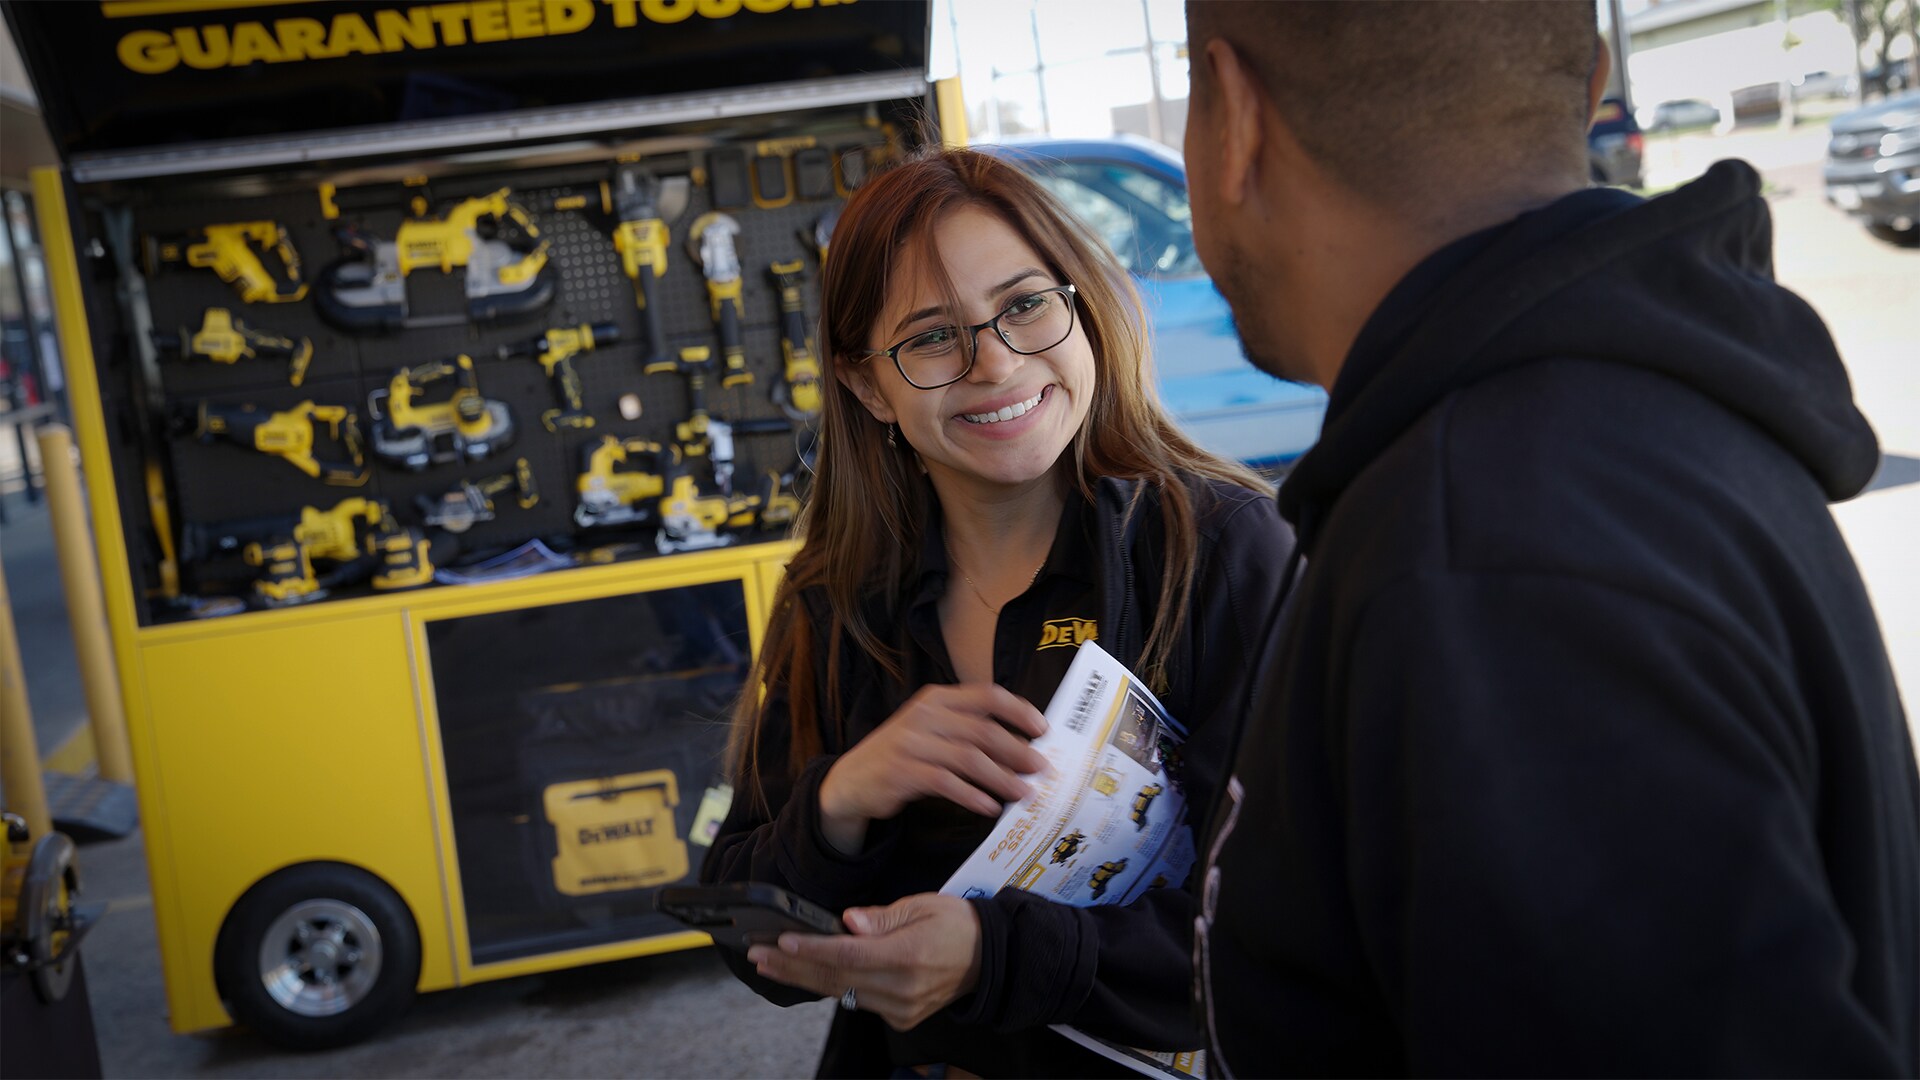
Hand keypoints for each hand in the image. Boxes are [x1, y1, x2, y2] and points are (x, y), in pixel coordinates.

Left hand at [745, 893, 982, 1030]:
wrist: (991, 959)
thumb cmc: (957, 924)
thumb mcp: (923, 905)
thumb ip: (883, 916)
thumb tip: (847, 922)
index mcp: (907, 955)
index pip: (847, 954)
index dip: (810, 949)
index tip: (780, 942)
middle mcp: (901, 987)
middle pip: (835, 977)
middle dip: (791, 966)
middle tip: (757, 954)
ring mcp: (900, 1008)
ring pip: (840, 992)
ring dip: (803, 977)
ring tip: (770, 963)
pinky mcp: (900, 1017)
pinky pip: (857, 1000)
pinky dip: (831, 985)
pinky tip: (807, 974)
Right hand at [818, 683, 1046, 852]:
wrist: (852, 780)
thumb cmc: (903, 755)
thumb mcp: (931, 730)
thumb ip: (967, 730)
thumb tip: (1023, 747)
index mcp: (937, 699)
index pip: (987, 695)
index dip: (1019, 711)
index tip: (1043, 729)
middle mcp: (924, 715)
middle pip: (983, 730)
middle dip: (1018, 751)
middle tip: (1041, 769)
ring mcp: (910, 743)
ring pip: (968, 758)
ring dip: (1001, 778)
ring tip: (1023, 793)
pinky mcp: (901, 772)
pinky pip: (946, 783)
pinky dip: (972, 795)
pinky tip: (989, 807)